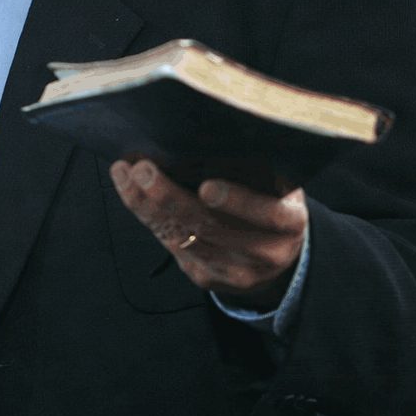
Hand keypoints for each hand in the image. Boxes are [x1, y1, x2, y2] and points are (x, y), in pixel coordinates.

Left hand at [110, 159, 307, 308]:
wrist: (275, 253)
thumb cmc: (271, 201)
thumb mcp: (277, 184)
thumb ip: (253, 169)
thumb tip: (203, 137)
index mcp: (290, 223)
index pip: (268, 215)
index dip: (237, 201)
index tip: (207, 187)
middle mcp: (266, 253)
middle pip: (211, 227)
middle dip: (170, 197)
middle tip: (142, 169)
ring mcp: (235, 271)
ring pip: (184, 239)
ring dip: (147, 205)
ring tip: (125, 175)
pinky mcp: (208, 278)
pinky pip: (173, 247)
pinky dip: (149, 218)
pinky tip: (131, 194)